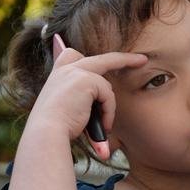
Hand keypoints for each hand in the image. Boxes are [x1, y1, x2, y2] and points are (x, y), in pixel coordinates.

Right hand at [29, 40, 146, 155]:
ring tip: (104, 127)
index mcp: (58, 75)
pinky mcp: (86, 79)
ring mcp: (76, 71)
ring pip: (106, 86)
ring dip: (108, 107)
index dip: (90, 60)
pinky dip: (108, 112)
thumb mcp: (67, 112)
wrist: (46, 133)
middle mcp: (66, 68)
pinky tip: (102, 125)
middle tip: (142, 60)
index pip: (75, 56)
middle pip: (102, 59)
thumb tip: (102, 121)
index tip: (105, 60)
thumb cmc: (56, 131)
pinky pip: (108, 95)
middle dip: (124, 59)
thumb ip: (82, 104)